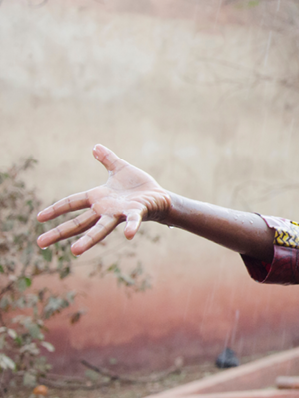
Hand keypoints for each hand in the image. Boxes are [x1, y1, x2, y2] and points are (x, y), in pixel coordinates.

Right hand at [36, 145, 171, 255]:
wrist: (160, 196)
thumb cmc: (139, 186)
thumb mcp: (120, 168)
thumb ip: (107, 159)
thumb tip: (95, 146)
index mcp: (98, 198)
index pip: (72, 203)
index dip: (56, 209)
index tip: (39, 218)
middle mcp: (105, 210)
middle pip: (79, 223)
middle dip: (60, 232)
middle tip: (40, 243)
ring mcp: (120, 214)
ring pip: (101, 228)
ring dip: (89, 240)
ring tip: (75, 251)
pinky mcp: (136, 213)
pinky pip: (132, 220)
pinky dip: (131, 227)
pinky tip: (128, 235)